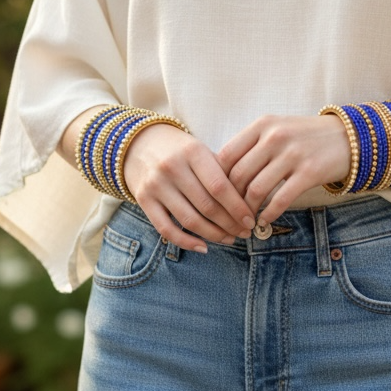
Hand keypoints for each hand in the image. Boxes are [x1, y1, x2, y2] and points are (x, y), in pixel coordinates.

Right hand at [122, 124, 256, 252]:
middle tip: (244, 232)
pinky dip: (186, 242)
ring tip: (229, 239)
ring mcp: (156, 185)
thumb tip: (249, 203)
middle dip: (229, 224)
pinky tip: (204, 247)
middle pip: (207, 205)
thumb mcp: (201, 151)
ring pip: (189, 220)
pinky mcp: (143, 200)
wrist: (139, 143)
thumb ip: (221, 172)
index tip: (251, 220)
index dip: (238, 207)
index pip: (219, 186)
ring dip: (213, 235)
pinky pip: (166, 229)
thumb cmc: (180, 150)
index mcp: (193, 152)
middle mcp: (172, 167)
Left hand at [217, 114, 350, 224]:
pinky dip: (268, 214)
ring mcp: (292, 154)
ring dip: (248, 211)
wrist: (348, 137)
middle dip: (230, 200)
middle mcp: (275, 137)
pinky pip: (280, 199)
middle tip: (230, 214)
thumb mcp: (276, 129)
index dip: (218, 179)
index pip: (227, 155)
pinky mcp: (309, 172)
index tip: (218, 195)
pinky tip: (265, 221)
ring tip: (246, 220)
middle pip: (238, 175)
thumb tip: (221, 174)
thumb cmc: (304, 137)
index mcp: (262, 125)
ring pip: (256, 189)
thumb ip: (250, 146)